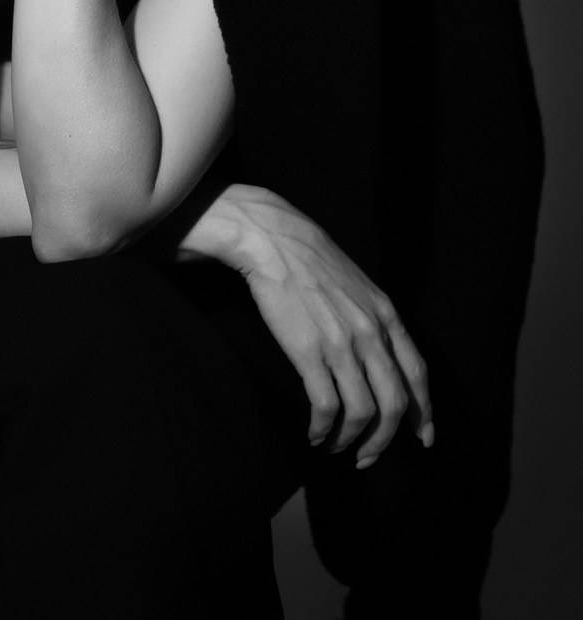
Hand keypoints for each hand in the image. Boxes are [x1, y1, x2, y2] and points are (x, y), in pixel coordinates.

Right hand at [184, 184, 434, 468]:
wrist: (274, 240)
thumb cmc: (311, 260)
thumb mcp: (358, 284)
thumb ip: (374, 317)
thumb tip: (381, 354)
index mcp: (387, 315)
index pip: (418, 374)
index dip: (424, 412)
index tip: (423, 438)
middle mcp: (371, 333)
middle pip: (395, 404)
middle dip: (385, 441)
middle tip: (369, 458)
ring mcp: (342, 344)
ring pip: (363, 413)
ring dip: (352, 442)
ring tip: (336, 449)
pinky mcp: (309, 352)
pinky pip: (326, 407)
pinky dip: (323, 430)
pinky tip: (314, 435)